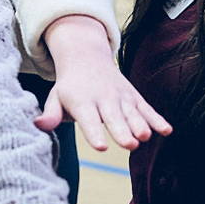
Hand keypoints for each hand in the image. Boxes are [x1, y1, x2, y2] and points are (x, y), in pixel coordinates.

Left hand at [37, 15, 170, 150]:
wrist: (87, 56)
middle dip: (122, 131)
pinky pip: (147, 109)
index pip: (88, 120)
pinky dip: (157, 119)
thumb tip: (37, 126)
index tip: (101, 146)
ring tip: (146, 137)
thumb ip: (50, 115)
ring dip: (141, 124)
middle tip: (131, 145)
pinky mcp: (134, 97)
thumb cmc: (69, 86)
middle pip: (114, 118)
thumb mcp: (55, 97)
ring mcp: (121, 98)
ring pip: (132, 113)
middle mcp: (103, 99)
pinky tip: (167, 131)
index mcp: (82, 101)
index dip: (95, 133)